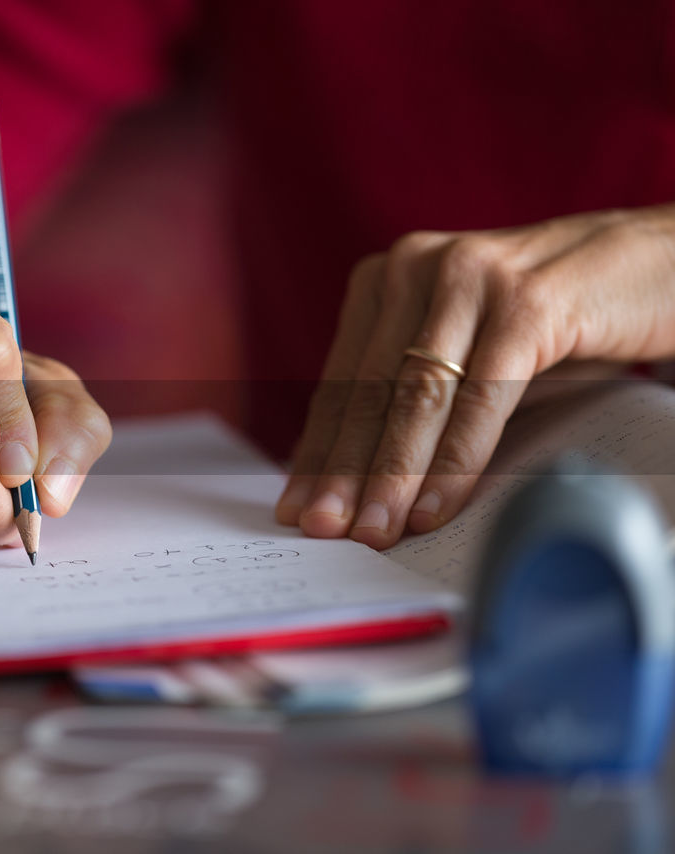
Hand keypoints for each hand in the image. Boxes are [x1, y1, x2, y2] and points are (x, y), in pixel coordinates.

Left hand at [275, 205, 674, 548]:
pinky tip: (435, 505)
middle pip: (369, 390)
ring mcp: (470, 277)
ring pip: (417, 397)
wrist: (658, 266)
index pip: (343, 381)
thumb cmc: (556, 320)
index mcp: (391, 277)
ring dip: (392, 474)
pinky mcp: (528, 302)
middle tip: (322, 531)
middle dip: (343, 471)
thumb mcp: (468, 350)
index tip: (296, 506)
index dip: (318, 450)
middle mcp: (418, 266)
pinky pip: (480, 398)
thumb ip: (412, 396)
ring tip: (373, 532)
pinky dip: (455, 459)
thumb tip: (349, 473)